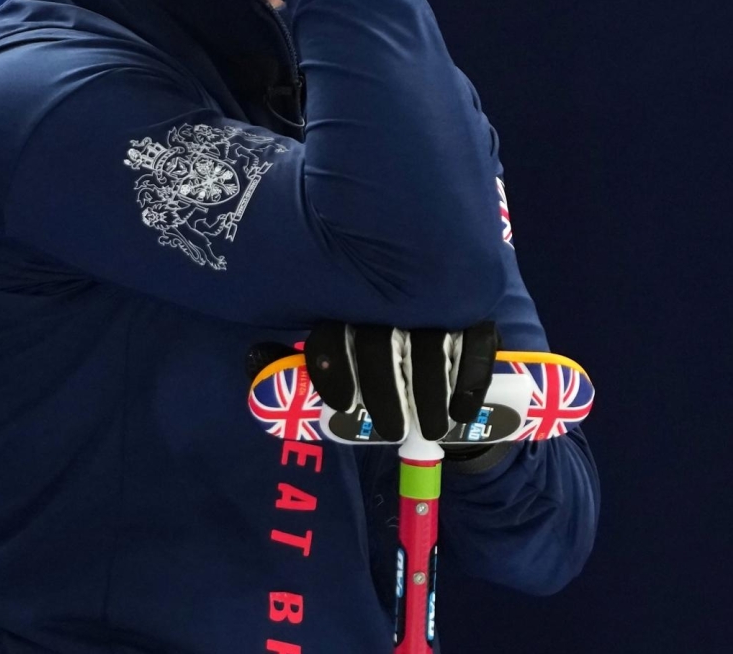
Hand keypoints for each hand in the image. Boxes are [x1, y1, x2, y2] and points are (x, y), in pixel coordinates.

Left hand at [299, 319, 500, 442]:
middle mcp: (388, 302)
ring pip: (427, 343)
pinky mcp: (475, 318)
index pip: (332, 331)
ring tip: (431, 429)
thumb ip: (294, 362)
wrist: (443, 354)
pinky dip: (468, 380)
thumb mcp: (341, 362)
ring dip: (428, 393)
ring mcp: (434, 307)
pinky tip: (461, 411)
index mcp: (348, 312)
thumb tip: (257, 359)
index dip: (333, 367)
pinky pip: (474, 344)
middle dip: (384, 392)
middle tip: (392, 430)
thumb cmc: (382, 364)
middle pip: (379, 340)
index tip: (344, 405)